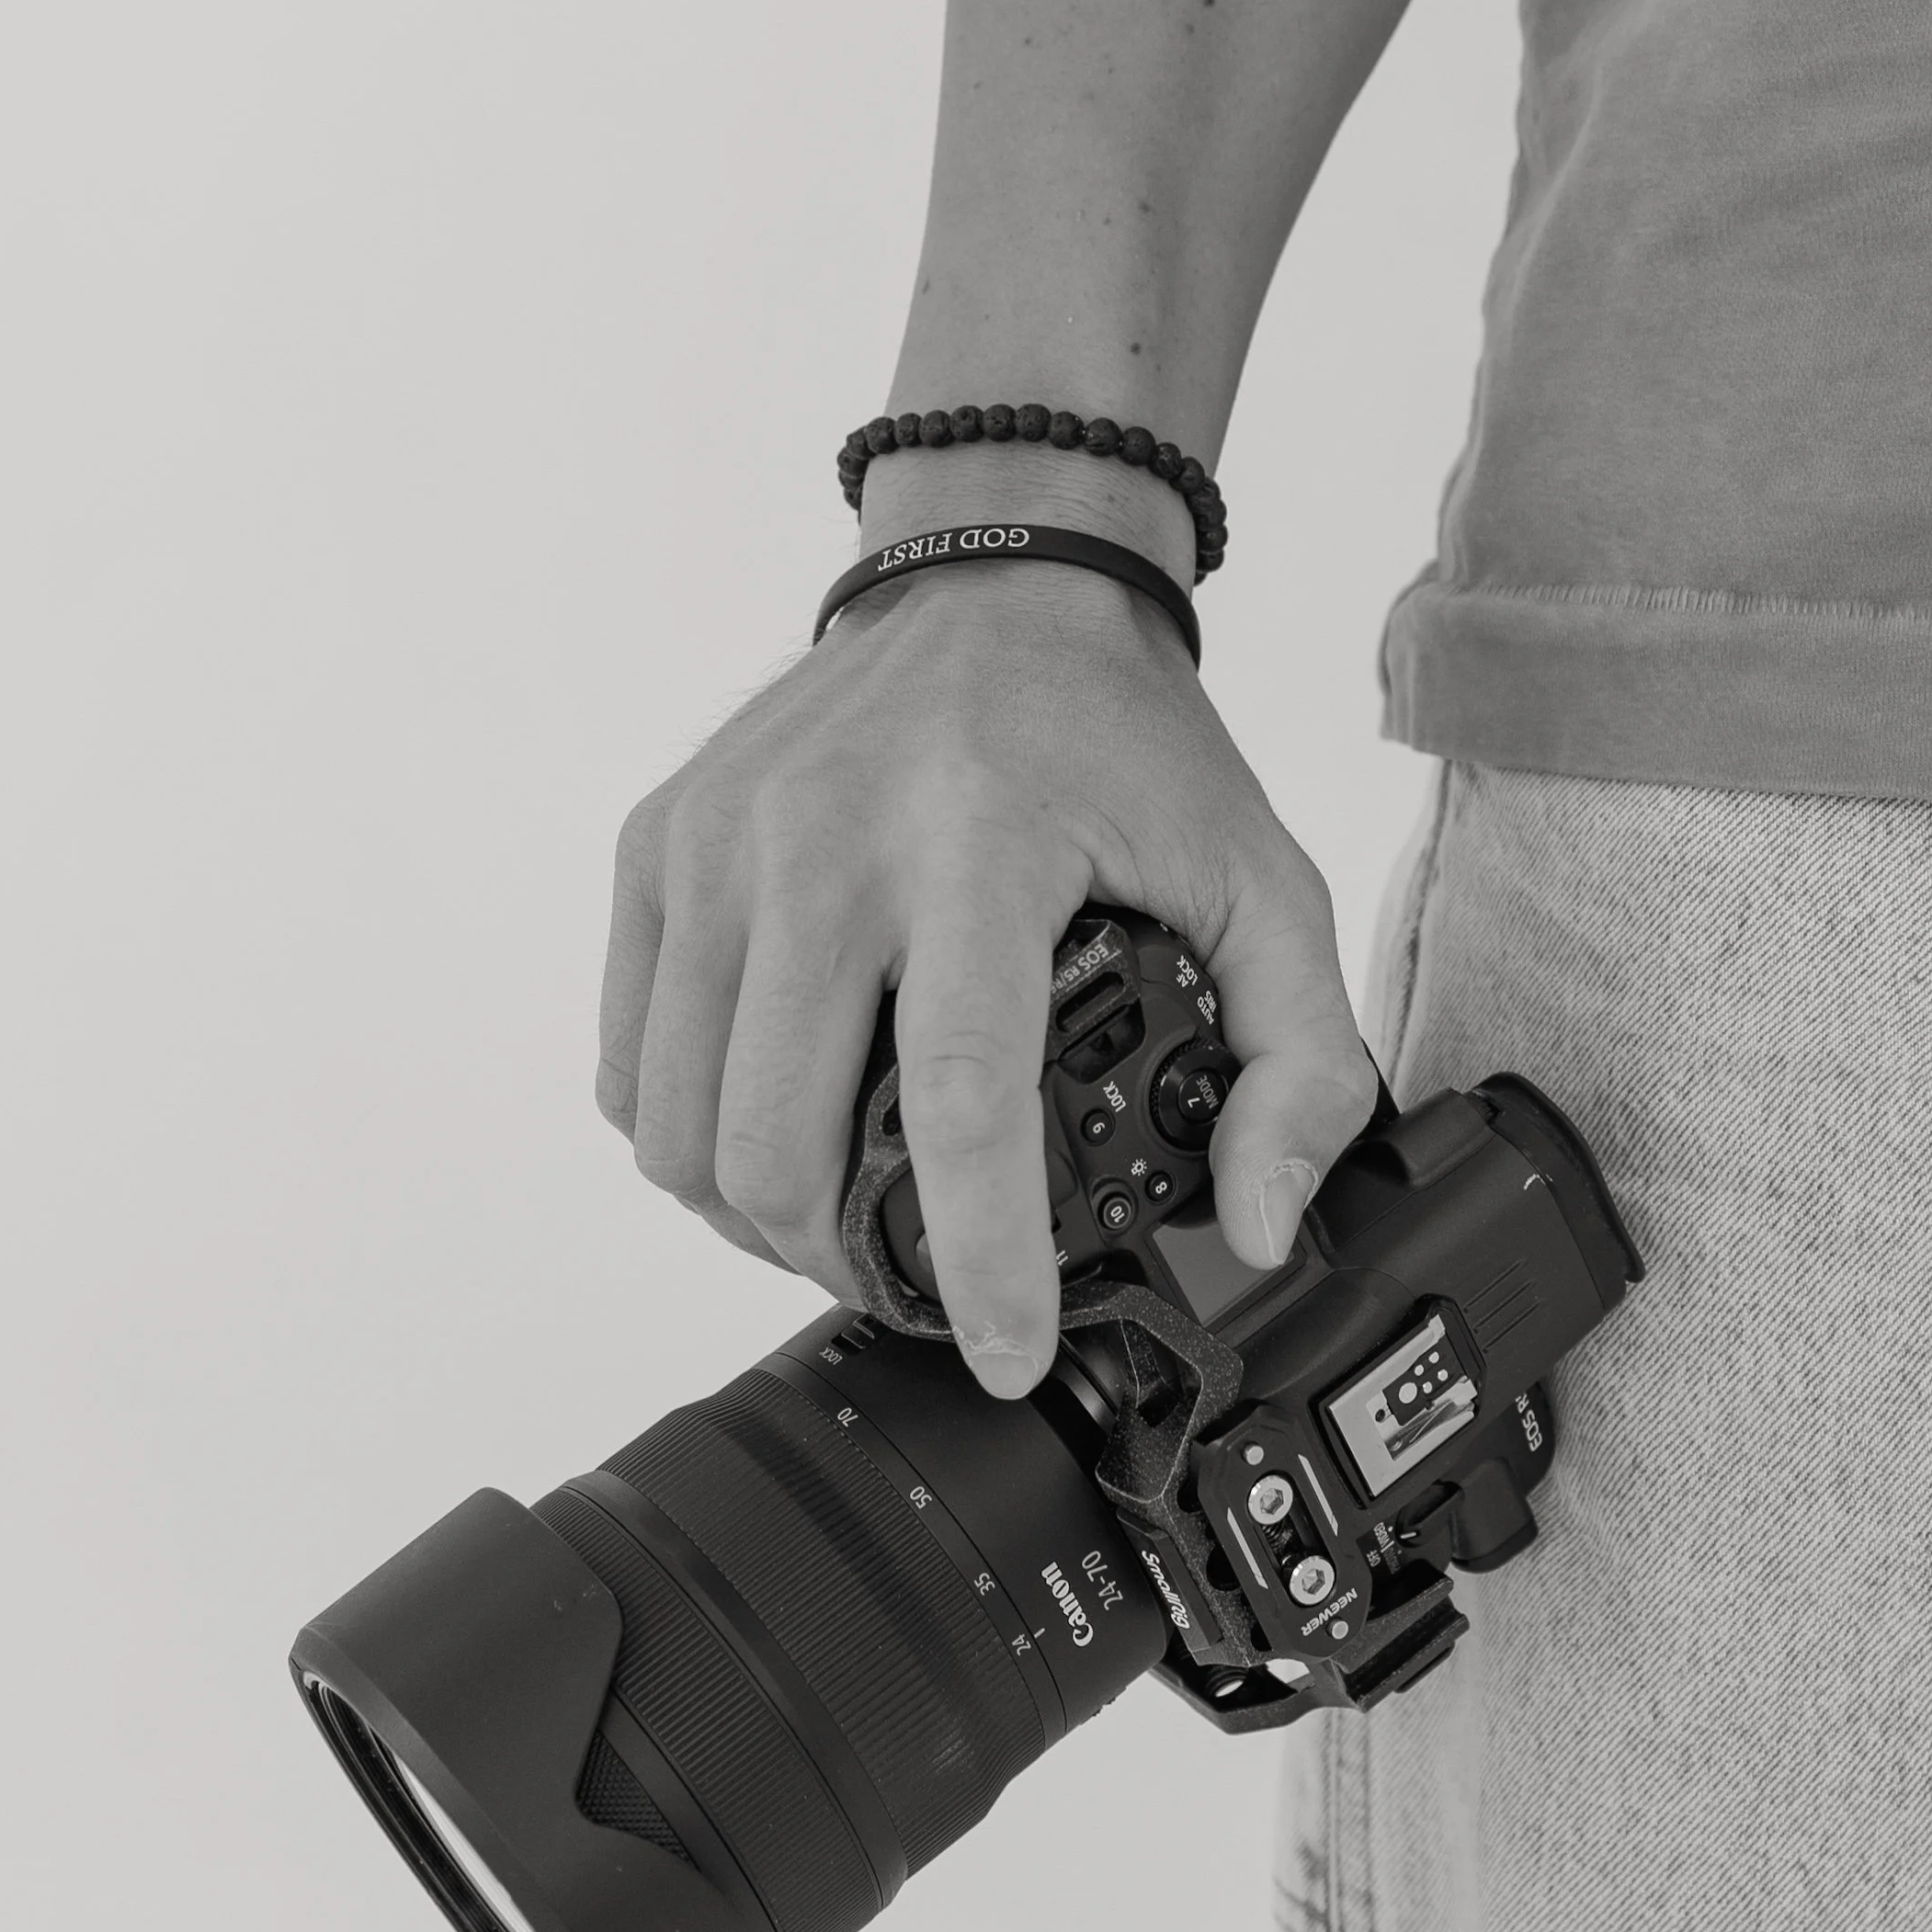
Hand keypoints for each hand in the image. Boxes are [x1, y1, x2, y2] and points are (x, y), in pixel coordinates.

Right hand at [596, 512, 1375, 1398]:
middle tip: (919, 1283)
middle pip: (776, 1142)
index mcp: (982, 843)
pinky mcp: (657, 848)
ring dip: (756, 1222)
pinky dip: (690, 1140)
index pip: (955, 1098)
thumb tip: (1258, 1224)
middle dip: (844, 1266)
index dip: (977, 1257)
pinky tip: (774, 1132)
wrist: (997, 579)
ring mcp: (717, 843)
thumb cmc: (1123, 742)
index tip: (1004, 1352)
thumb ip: (1302, 1061)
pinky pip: (629, 1064)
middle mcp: (823, 839)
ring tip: (842, 1226)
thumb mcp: (1263, 880)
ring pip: (679, 1128)